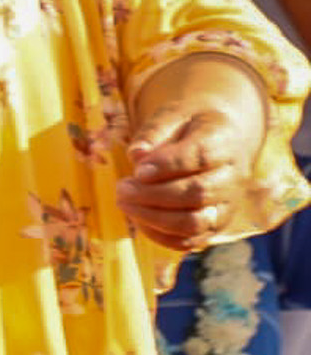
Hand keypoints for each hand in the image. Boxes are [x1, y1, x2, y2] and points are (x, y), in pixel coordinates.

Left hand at [119, 60, 265, 249]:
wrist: (224, 137)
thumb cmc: (190, 123)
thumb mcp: (173, 114)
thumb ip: (154, 131)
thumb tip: (135, 156)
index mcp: (223, 142)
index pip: (200, 156)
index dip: (167, 166)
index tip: (137, 170)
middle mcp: (233, 177)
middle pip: (198, 194)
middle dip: (153, 194)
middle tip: (121, 188)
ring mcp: (227, 204)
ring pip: (196, 222)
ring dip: (155, 218)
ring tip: (124, 203)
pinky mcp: (217, 224)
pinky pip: (193, 240)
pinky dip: (163, 236)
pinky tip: (137, 219)